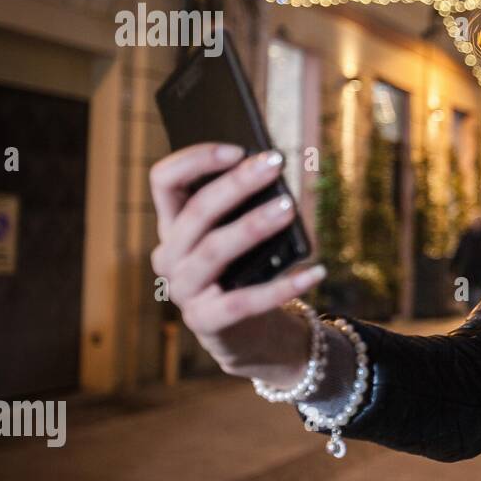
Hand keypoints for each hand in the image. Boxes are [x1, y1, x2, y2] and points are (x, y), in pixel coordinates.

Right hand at [148, 142, 325, 386]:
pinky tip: (316, 271)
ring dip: (253, 225)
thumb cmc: (247, 270)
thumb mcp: (241, 235)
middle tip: (275, 163)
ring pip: (214, 250)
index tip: (238, 147)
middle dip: (236, 183)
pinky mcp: (206, 322)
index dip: (195, 159)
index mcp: (172, 225)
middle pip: (195, 212)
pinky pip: (245, 302)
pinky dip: (284, 286)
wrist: (247, 333)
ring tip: (290, 207)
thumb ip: (245, 206)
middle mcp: (169, 256)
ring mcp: (183, 291)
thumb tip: (272, 169)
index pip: (164, 181)